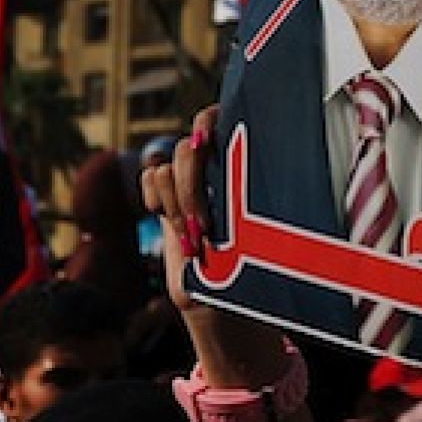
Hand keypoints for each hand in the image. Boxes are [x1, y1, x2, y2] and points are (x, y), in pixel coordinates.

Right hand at [140, 106, 291, 391]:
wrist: (225, 303)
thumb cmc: (258, 271)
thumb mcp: (268, 235)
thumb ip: (259, 200)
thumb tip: (271, 162)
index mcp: (247, 163)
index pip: (223, 117)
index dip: (210, 124)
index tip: (209, 147)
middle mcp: (217, 165)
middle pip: (187, 146)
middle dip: (190, 186)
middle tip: (205, 227)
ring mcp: (190, 180)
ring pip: (166, 165)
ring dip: (176, 203)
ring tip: (195, 240)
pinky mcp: (167, 198)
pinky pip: (150, 177)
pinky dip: (157, 198)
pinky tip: (175, 226)